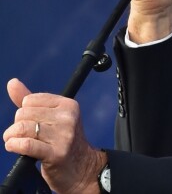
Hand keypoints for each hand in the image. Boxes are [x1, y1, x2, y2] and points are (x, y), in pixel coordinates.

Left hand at [3, 78, 105, 193]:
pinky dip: (14, 145)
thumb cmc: (62, 141)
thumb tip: (12, 83)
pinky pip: (26, 144)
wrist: (81, 168)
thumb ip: (30, 99)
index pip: (30, 100)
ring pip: (23, 128)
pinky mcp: (57, 153)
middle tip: (21, 135)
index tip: (30, 122)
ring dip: (11, 137)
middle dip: (17, 125)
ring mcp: (63, 135)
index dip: (24, 112)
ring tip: (13, 141)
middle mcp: (68, 117)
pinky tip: (13, 146)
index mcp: (68, 105)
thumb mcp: (51, 117)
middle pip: (24, 114)